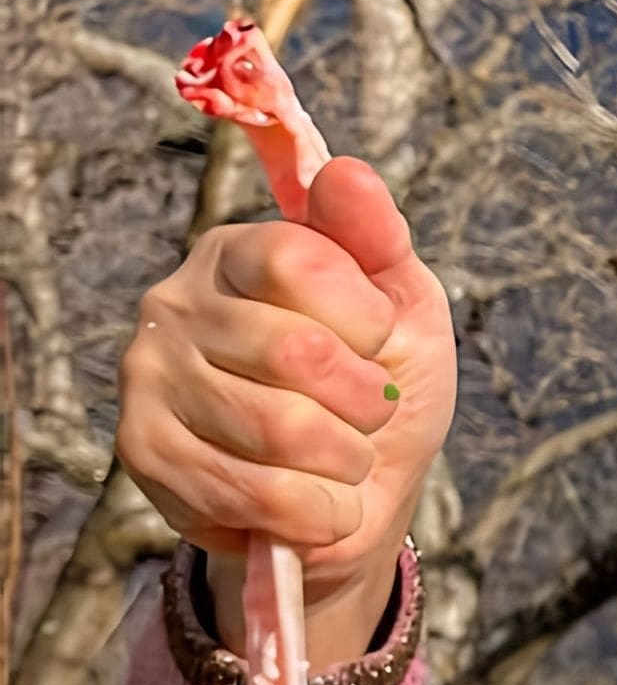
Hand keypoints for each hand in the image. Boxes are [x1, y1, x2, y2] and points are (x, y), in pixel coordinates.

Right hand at [116, 157, 456, 664]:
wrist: (351, 496)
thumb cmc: (376, 388)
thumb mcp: (402, 306)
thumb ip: (376, 239)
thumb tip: (349, 173)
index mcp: (238, 252)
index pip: (298, 259)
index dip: (365, 318)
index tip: (376, 339)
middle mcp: (176, 303)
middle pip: (295, 351)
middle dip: (365, 402)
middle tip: (367, 413)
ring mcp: (149, 378)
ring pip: (280, 430)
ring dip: (345, 462)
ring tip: (343, 460)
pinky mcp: (145, 454)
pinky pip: (257, 494)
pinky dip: (318, 511)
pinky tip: (316, 502)